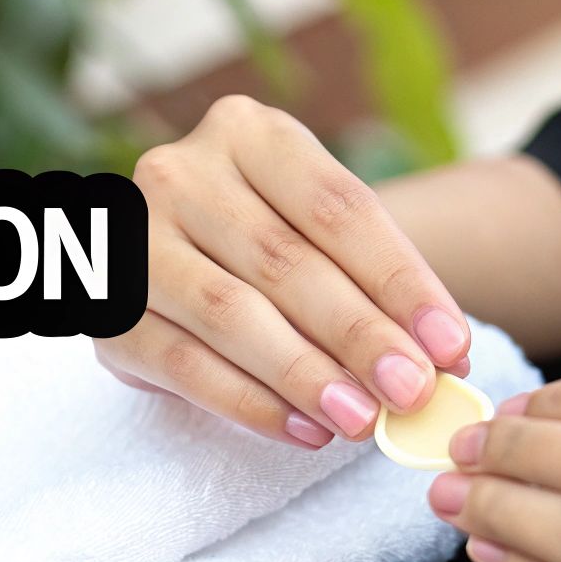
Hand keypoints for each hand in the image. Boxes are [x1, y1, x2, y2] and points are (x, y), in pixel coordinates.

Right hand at [95, 95, 470, 448]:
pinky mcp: (108, 311)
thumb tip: (443, 362)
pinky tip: (305, 430)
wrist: (183, 257)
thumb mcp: (323, 236)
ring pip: (231, 314)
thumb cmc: (273, 244)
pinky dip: (251, 403)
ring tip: (363, 420)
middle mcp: (181, 172)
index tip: (451, 346)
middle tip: (412, 392)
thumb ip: (375, 287)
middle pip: (286, 262)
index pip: (338, 208)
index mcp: (247, 131)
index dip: (400, 281)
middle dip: (359, 336)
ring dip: (305, 375)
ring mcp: (133, 239)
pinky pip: (185, 365)